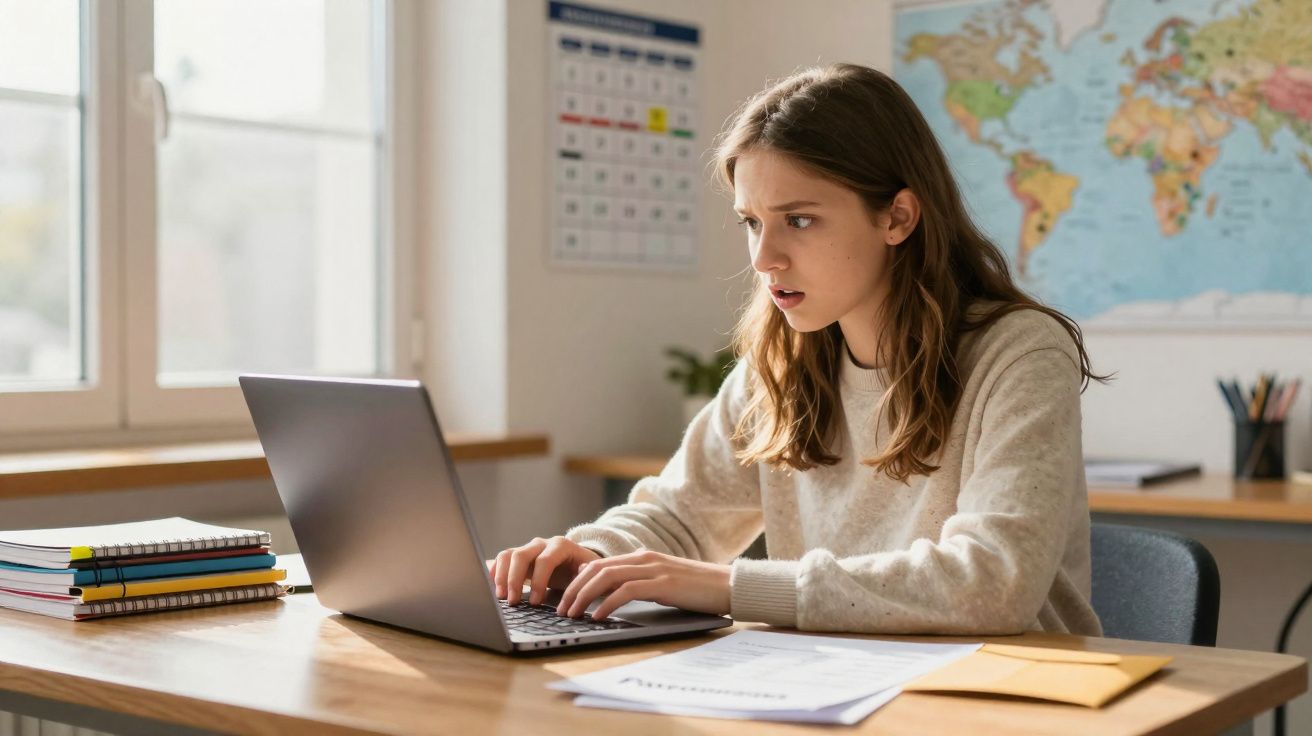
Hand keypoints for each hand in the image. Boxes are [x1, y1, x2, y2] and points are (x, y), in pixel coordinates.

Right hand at [488, 536, 600, 605]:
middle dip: (514, 580)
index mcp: (561, 546)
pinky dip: (494, 570)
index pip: (545, 560)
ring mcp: (528, 548)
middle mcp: (542, 544)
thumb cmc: (584, 570)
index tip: (536, 602)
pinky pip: (502, 558)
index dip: (538, 581)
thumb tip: (581, 574)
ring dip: (501, 576)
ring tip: (501, 597)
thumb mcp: (590, 572)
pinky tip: (492, 585)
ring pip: (508, 555)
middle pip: (521, 555)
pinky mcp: (519, 556)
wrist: (579, 561)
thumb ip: (586, 574)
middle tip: (513, 602)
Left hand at [556, 550, 730, 620]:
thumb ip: (641, 583)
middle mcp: (644, 558)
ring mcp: (653, 569)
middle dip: (574, 589)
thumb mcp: (663, 582)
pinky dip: (608, 603)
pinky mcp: (662, 584)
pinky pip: (626, 591)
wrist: (728, 585)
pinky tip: (599, 616)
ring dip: (584, 596)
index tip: (566, 598)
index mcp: (642, 557)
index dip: (579, 580)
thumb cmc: (697, 589)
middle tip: (561, 609)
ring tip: (573, 614)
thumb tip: (616, 596)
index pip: (600, 564)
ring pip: (606, 577)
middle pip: (596, 569)